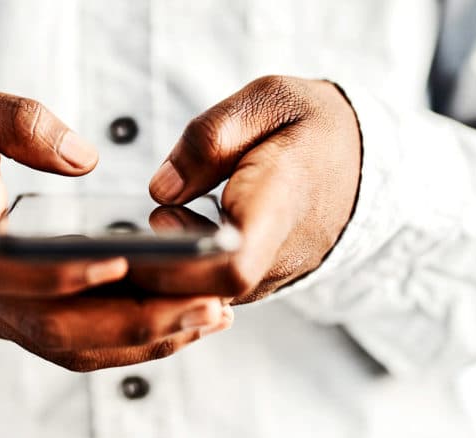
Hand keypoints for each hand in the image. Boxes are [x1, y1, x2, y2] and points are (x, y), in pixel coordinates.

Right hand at [0, 83, 230, 370]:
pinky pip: (67, 344)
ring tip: (208, 318)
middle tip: (207, 303)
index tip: (118, 264)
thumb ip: (17, 122)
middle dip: (134, 322)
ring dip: (141, 340)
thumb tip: (83, 159)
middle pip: (52, 325)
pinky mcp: (10, 318)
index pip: (0, 267)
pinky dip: (123, 343)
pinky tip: (172, 324)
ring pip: (67, 345)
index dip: (56, 274)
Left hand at [136, 76, 360, 302]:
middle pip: (207, 292)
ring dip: (159, 276)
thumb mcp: (269, 100)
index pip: (233, 265)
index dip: (181, 266)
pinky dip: (175, 276)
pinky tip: (150, 247)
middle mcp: (279, 254)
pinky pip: (211, 291)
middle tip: (114, 237)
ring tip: (125, 239)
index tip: (146, 233)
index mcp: (280, 204)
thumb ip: (212, 138)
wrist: (361, 160)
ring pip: (205, 298)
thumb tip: (161, 189)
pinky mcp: (259, 279)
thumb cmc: (311, 125)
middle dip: (152, 272)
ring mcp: (271, 274)